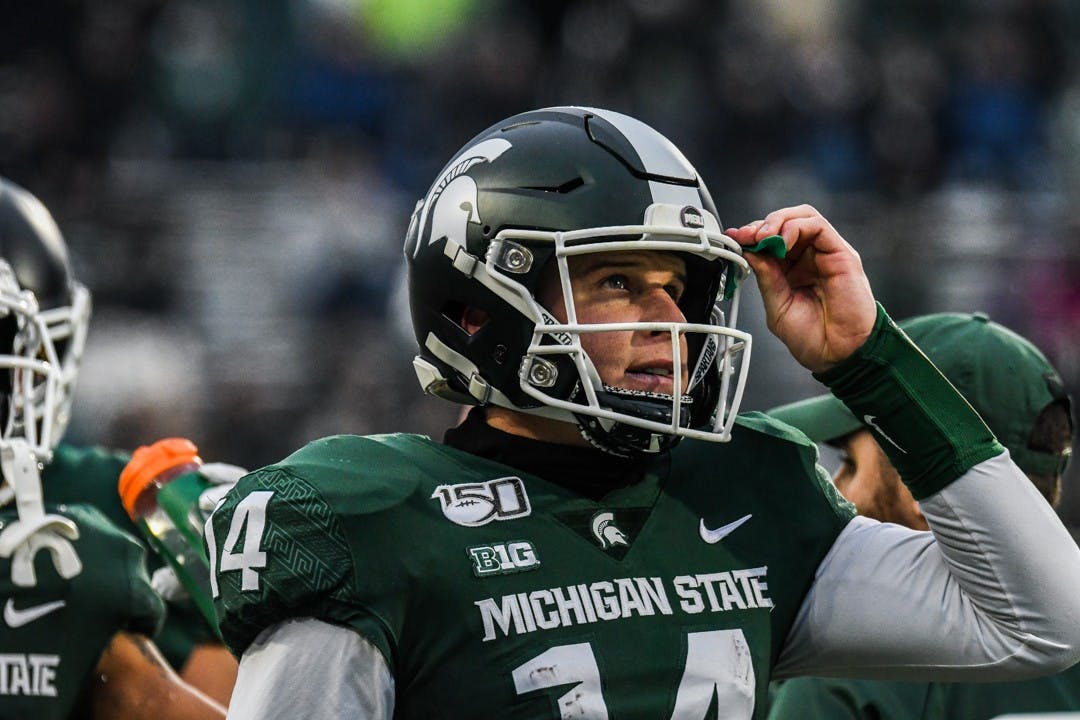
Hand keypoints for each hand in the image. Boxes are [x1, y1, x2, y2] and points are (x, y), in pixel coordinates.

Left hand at [725, 205, 876, 372]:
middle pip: (786, 222)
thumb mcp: (778, 306)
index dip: (752, 236)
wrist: (839, 355)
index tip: (733, 239)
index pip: (772, 240)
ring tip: (763, 237)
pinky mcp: (841, 254)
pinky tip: (781, 243)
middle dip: (761, 225)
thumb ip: (766, 277)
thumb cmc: (814, 338)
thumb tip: (750, 252)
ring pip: (802, 217)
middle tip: (746, 236)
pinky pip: (818, 226)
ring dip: (777, 222)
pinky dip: (795, 227)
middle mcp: (810, 259)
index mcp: (793, 271)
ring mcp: (826, 254)